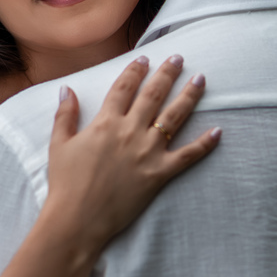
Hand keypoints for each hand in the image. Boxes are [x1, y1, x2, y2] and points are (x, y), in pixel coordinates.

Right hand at [44, 54, 220, 254]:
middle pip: (154, 95)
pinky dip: (204, 144)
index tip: (145, 58)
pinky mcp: (160, 173)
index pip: (124, 88)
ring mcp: (148, 152)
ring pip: (174, 117)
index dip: (135, 70)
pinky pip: (187, 155)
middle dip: (168, 74)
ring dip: (189, 96)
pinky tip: (218, 132)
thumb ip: (65, 115)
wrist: (78, 219)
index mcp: (105, 123)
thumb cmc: (65, 184)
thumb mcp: (59, 145)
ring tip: (201, 80)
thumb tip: (67, 89)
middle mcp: (130, 131)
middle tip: (179, 59)